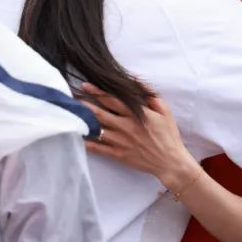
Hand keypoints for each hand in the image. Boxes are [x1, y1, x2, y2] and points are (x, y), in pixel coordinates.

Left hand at [81, 84, 199, 190]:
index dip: (97, 91)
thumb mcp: (164, 110)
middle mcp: (125, 126)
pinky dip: (87, 143)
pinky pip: (99, 148)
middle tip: (71, 97)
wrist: (170, 161)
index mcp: (136, 114)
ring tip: (71, 114)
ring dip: (83, 121)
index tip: (85, 85)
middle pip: (100, 113)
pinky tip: (77, 137)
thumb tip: (135, 80)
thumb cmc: (168, 134)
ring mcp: (120, 141)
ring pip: (96, 129)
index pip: (112, 99)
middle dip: (84, 104)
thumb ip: (149, 94)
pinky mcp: (118, 155)